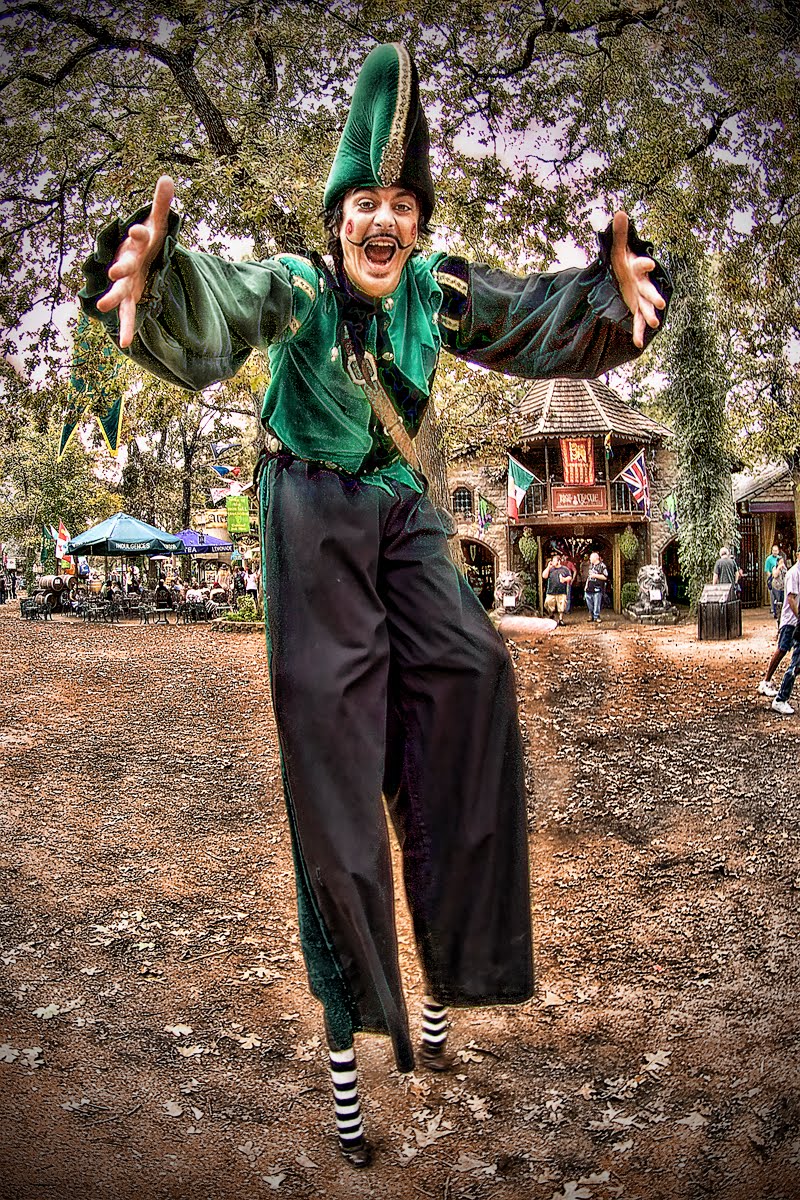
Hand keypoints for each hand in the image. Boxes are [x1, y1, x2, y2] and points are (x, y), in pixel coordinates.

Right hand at [96, 175, 174, 347]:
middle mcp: (128, 262)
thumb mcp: (159, 223)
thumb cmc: (149, 240)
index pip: (139, 236)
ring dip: (113, 299)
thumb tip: (166, 178)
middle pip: (125, 265)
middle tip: (114, 271)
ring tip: (103, 308)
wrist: (138, 257)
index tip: (136, 230)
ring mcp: (127, 282)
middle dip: (121, 268)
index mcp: (137, 244)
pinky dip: (128, 328)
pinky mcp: (131, 297)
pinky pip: (129, 315)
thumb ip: (161, 204)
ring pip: (120, 292)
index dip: (139, 233)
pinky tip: (125, 343)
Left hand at [610, 210, 666, 349]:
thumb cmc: (621, 263)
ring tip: (655, 323)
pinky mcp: (635, 310)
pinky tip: (639, 344)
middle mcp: (642, 285)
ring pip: (646, 308)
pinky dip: (638, 333)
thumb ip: (620, 233)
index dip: (644, 265)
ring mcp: (640, 299)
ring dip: (650, 315)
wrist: (624, 276)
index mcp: (638, 269)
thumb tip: (620, 212)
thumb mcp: (618, 250)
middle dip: (653, 296)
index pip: (642, 265)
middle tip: (659, 303)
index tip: (647, 264)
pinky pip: (637, 323)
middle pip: (649, 290)